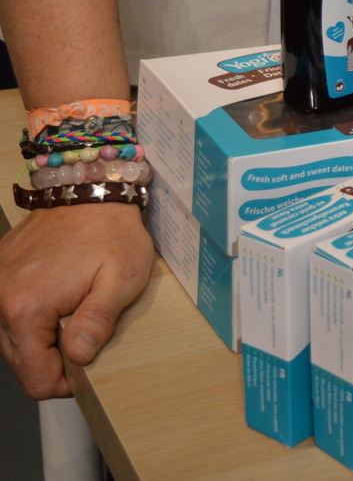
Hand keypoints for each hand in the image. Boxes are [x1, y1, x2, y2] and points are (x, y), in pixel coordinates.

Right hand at [0, 204, 152, 398]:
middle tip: (87, 337)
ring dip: (42, 340)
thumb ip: (97, 322)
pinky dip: (32, 319)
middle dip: (54, 361)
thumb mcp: (121, 279)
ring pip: (12, 341)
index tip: (90, 364)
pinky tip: (60, 301)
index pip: (36, 379)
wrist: (90, 189)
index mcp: (26, 308)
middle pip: (20, 363)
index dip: (67, 383)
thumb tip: (78, 359)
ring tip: (75, 316)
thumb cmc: (111, 233)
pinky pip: (8, 315)